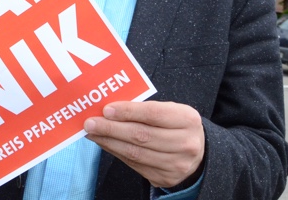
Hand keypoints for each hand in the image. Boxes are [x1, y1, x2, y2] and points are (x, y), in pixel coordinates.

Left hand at [84, 101, 204, 188]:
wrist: (197, 153)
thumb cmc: (175, 125)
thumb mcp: (169, 110)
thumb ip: (144, 108)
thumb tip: (109, 109)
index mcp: (187, 120)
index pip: (153, 113)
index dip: (128, 111)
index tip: (106, 109)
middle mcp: (185, 143)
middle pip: (141, 135)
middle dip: (111, 128)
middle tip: (90, 123)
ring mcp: (176, 164)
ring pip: (135, 153)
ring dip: (109, 142)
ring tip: (92, 133)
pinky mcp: (165, 178)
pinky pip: (134, 164)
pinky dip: (116, 152)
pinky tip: (104, 143)